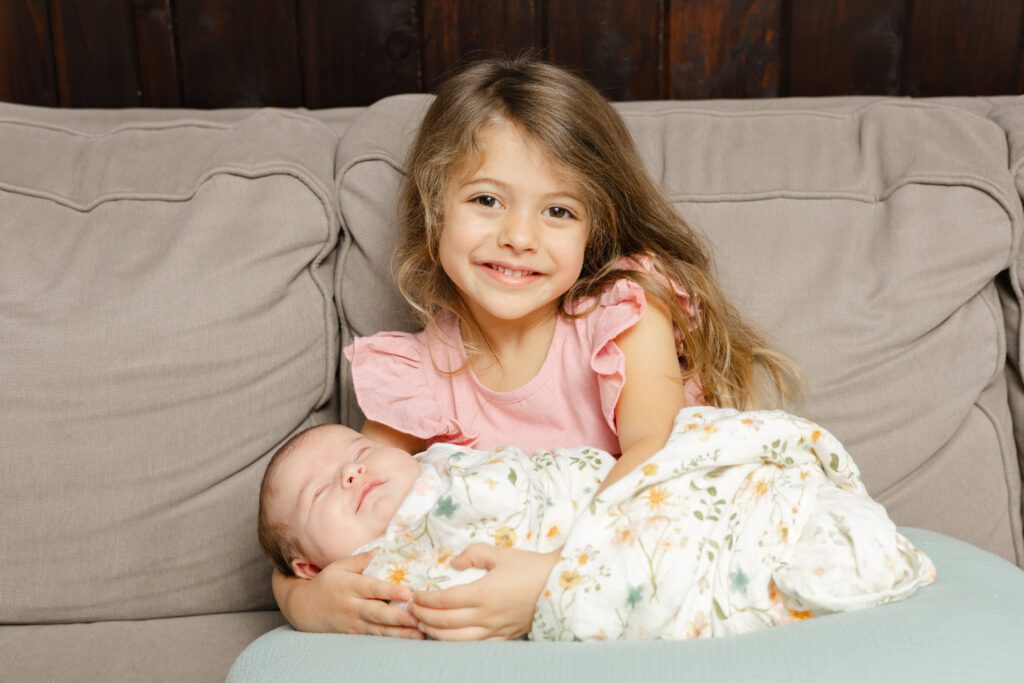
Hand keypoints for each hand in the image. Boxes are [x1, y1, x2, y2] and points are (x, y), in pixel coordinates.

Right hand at [274, 550, 423, 637]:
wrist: (303, 608)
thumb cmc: (325, 583)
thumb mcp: (339, 566)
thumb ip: (361, 559)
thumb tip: (382, 547)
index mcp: (349, 586)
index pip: (372, 588)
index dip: (390, 591)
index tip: (408, 592)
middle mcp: (352, 606)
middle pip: (377, 613)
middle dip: (399, 616)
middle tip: (419, 616)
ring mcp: (353, 623)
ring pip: (379, 629)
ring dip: (400, 632)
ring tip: (420, 633)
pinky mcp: (355, 634)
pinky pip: (375, 637)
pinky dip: (391, 638)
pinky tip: (407, 638)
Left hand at [408, 545, 559, 639]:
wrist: (561, 586)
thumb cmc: (531, 567)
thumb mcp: (501, 553)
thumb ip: (474, 554)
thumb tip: (453, 562)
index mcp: (484, 593)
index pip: (445, 600)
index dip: (426, 599)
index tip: (415, 594)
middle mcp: (486, 615)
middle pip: (446, 622)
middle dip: (424, 616)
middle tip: (411, 610)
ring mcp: (495, 630)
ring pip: (457, 640)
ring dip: (435, 634)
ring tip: (423, 625)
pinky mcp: (504, 637)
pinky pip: (475, 646)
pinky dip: (456, 643)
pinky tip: (448, 638)